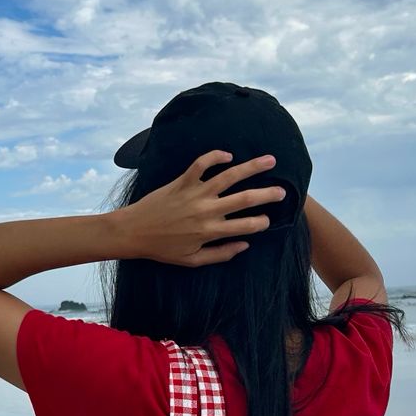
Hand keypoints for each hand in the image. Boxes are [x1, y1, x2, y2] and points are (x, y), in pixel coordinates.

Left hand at [119, 150, 286, 266]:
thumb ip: (220, 254)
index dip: (261, 223)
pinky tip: (228, 155)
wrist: (133, 232)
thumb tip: (244, 246)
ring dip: (252, 167)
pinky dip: (215, 156)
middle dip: (267, 194)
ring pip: (228, 176)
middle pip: (244, 198)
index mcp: (209, 231)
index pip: (245, 226)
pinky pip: (201, 164)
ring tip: (270, 160)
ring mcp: (194, 193)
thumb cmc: (162, 249)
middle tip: (282, 191)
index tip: (268, 221)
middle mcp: (206, 210)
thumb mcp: (192, 260)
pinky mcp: (181, 181)